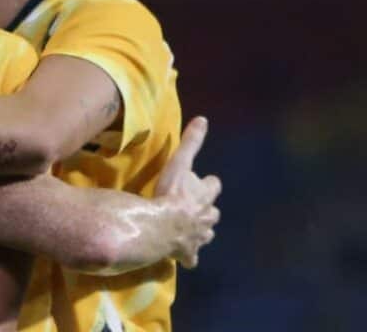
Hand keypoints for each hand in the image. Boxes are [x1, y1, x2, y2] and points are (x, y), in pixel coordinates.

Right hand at [153, 116, 220, 268]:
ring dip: (200, 232)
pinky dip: (188, 256)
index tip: (203, 182)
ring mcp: (199, 237)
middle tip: (193, 207)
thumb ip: (191, 142)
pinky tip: (183, 257)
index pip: (214, 186)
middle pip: (213, 212)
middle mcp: (207, 216)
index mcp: (206, 195)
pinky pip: (191, 258)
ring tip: (189, 230)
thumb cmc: (171, 194)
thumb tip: (203, 119)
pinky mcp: (188, 253)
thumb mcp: (180, 163)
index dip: (208, 184)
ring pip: (206, 234)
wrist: (162, 226)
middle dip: (206, 210)